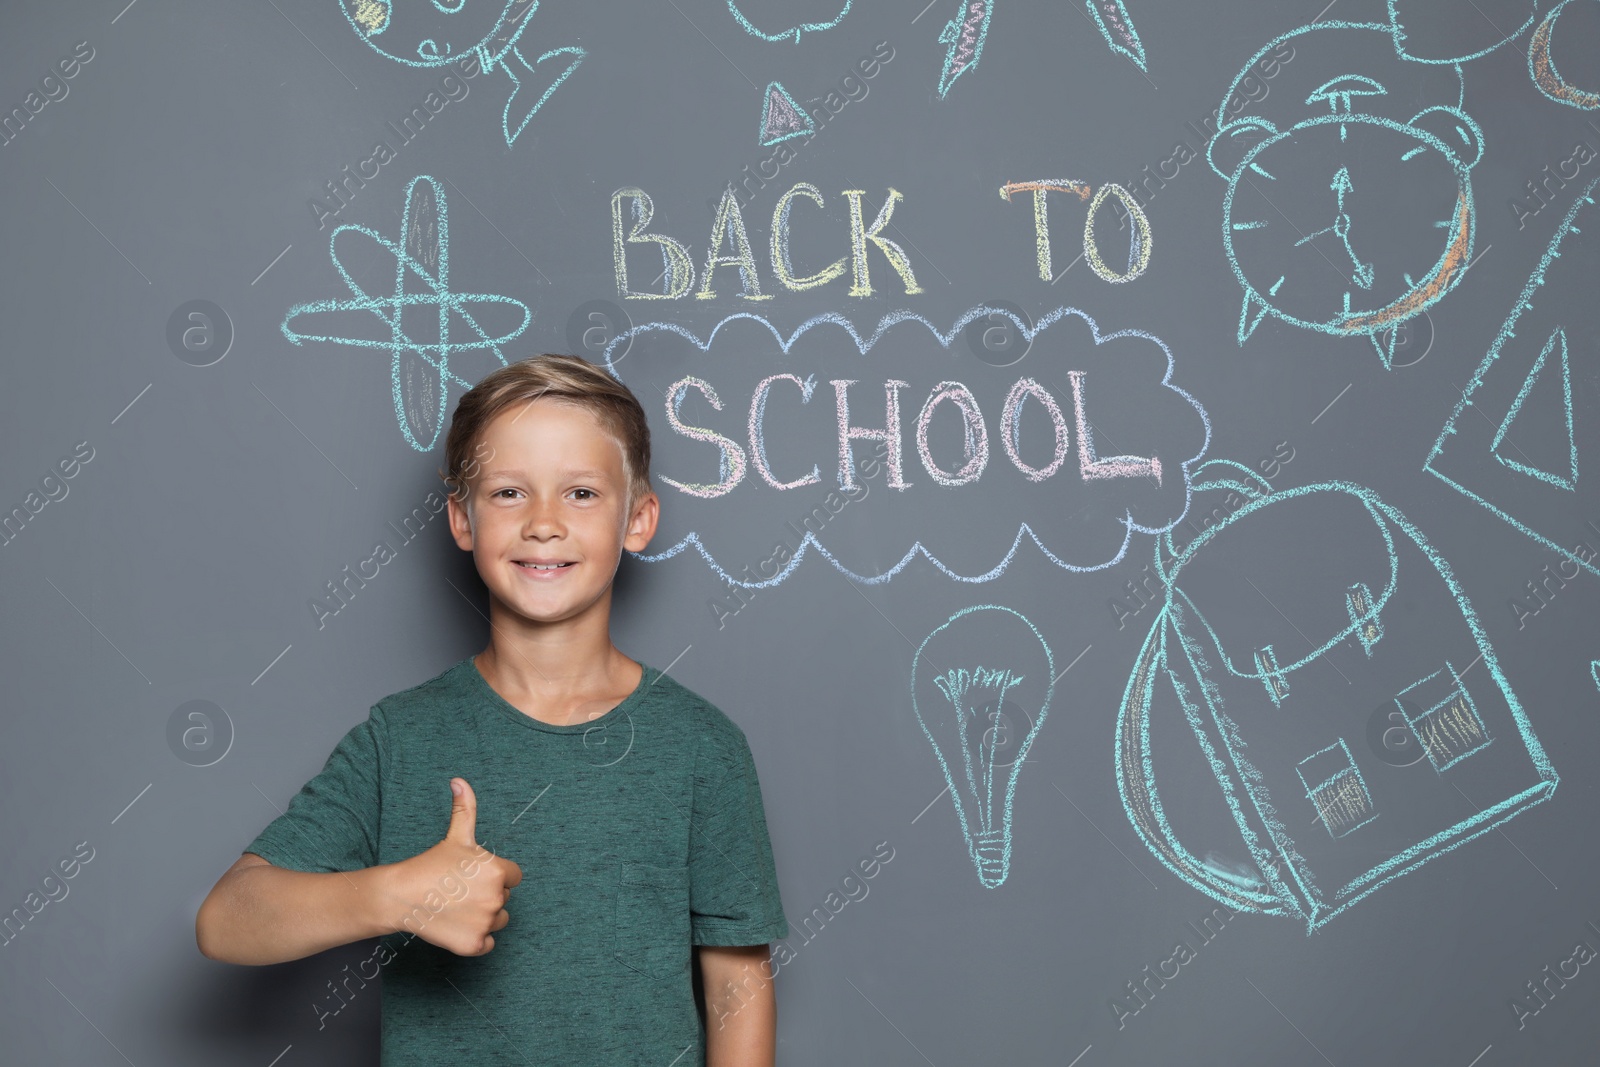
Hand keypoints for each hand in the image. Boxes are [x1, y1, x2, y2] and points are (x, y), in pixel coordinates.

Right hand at [380, 778, 522, 955]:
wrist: (402, 896)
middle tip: (461, 890)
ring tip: (459, 906)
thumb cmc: (431, 864)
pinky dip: (476, 938)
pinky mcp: (474, 944)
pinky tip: (457, 924)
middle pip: (504, 897)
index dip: (496, 875)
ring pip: (498, 920)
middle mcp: (496, 897)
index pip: (514, 876)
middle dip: (487, 894)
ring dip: (484, 917)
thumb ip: (465, 808)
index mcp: (498, 870)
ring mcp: (485, 922)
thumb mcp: (455, 835)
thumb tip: (459, 781)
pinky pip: (488, 943)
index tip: (474, 875)